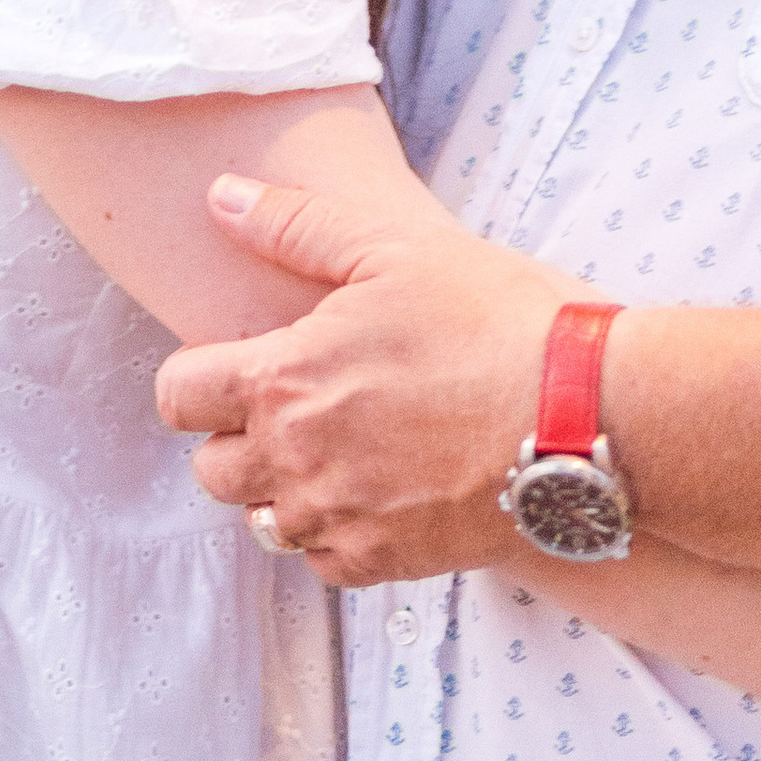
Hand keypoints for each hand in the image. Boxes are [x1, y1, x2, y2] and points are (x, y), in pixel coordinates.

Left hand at [155, 174, 571, 580]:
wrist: (583, 413)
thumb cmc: (493, 319)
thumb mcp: (394, 248)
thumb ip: (294, 224)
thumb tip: (219, 197)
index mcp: (282, 380)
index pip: (176, 397)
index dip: (196, 378)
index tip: (235, 366)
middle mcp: (294, 461)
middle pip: (210, 471)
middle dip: (235, 438)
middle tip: (293, 406)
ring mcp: (339, 518)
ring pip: (262, 523)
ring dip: (281, 490)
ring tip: (336, 450)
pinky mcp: (385, 561)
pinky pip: (322, 562)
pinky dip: (334, 533)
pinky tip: (374, 492)